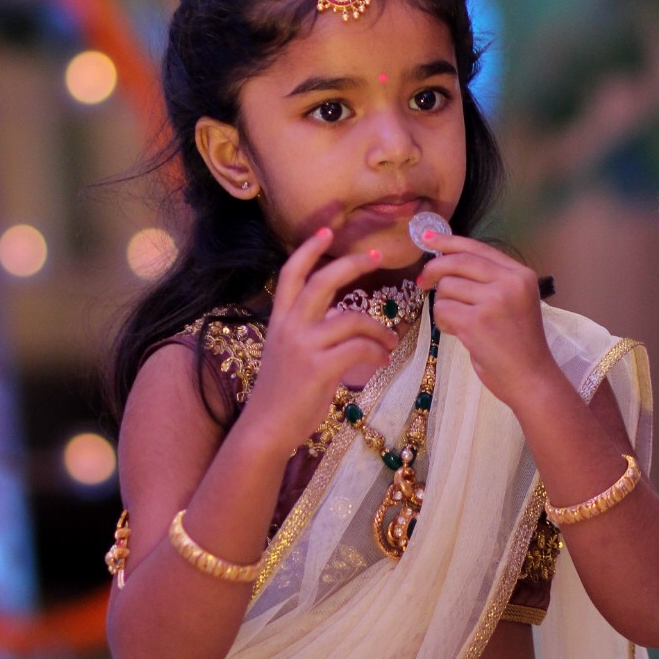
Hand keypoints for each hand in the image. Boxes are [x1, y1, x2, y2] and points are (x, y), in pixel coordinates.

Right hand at [242, 227, 399, 453]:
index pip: (291, 273)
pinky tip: (383, 361)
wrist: (267, 427)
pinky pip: (359, 349)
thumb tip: (340, 314)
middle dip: (352, 264)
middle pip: (323, 281)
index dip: (308, 249)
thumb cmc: (282, 392)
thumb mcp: (289, 352)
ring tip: (391, 341)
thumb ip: (310, 330)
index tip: (326, 231)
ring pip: (352, 319)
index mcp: (280, 319)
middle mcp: (289, 326)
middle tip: (376, 255)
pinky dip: (377, 352)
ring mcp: (304, 346)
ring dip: (379, 328)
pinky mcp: (319, 368)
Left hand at [416, 233, 557, 411]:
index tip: (427, 238)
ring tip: (457, 321)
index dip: (449, 241)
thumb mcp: (513, 300)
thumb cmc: (518, 342)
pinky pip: (442, 309)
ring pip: (446, 287)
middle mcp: (510, 283)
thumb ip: (488, 278)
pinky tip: (455, 331)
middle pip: (457, 262)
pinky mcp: (477, 322)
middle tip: (422, 282)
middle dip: (433, 269)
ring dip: (442, 304)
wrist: (530, 377)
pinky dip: (442, 320)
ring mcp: (494, 301)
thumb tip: (445, 258)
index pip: (477, 248)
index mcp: (520, 274)